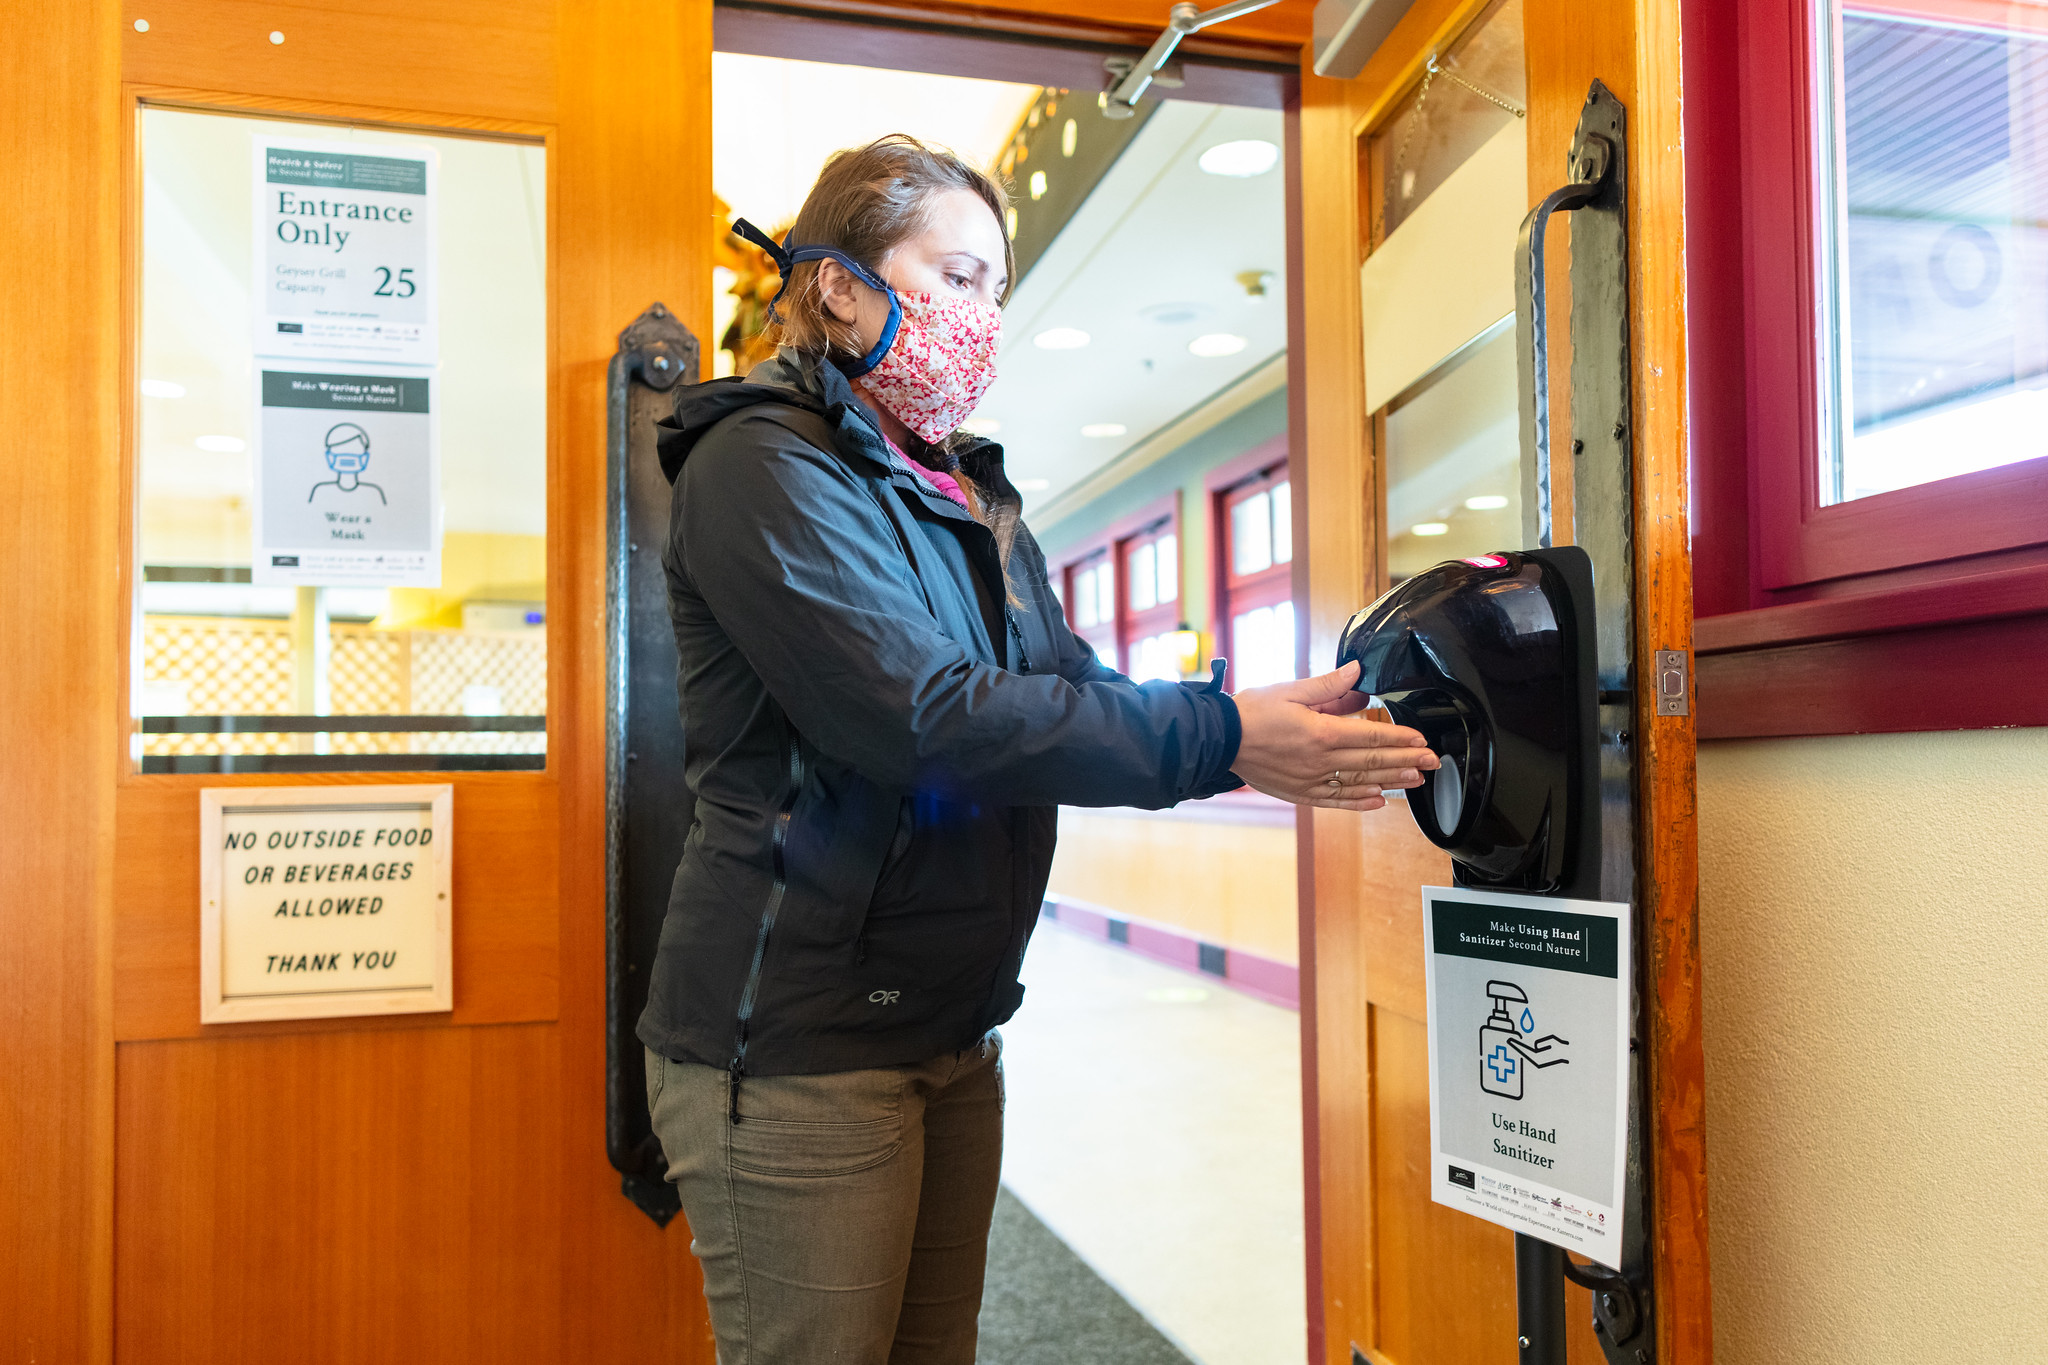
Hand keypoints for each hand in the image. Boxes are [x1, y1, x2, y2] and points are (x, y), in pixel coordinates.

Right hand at [1230, 660, 1438, 810]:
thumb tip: (1357, 672)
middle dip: (1406, 761)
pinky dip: (1359, 802)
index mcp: (1320, 732)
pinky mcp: (1300, 793)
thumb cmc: (1252, 712)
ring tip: (1415, 781)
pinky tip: (1378, 801)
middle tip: (1432, 763)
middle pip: (1372, 762)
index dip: (1399, 738)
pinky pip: (1336, 800)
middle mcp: (1320, 761)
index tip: (1421, 740)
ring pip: (1359, 783)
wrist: (1220, 740)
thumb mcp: (1290, 690)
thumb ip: (1328, 686)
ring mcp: (1311, 780)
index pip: (1371, 736)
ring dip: (1391, 782)